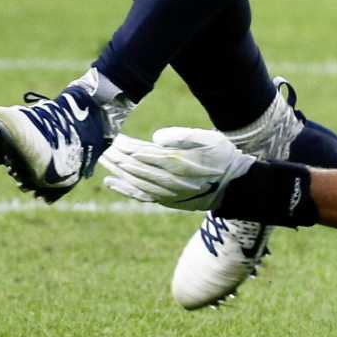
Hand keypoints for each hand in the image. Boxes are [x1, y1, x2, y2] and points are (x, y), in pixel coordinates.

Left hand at [101, 127, 255, 210]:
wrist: (233, 185)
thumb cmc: (221, 156)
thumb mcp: (208, 138)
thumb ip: (182, 136)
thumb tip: (155, 138)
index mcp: (176, 161)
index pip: (144, 153)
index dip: (128, 146)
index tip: (115, 138)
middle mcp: (167, 179)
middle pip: (135, 167)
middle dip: (118, 157)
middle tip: (103, 147)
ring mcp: (165, 193)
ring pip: (134, 181)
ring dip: (117, 170)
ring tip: (103, 160)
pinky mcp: (165, 200)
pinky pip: (140, 195)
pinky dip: (123, 190)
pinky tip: (110, 183)